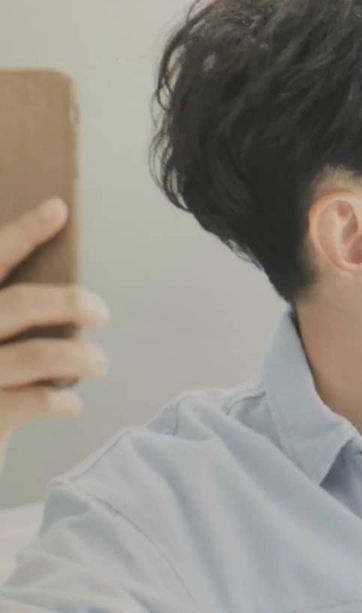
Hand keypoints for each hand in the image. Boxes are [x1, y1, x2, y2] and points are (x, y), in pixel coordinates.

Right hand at [0, 199, 108, 469]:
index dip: (22, 233)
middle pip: (19, 305)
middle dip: (68, 303)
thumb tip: (57, 295)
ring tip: (98, 363)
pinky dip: (61, 401)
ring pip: (35, 356)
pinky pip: (35, 402)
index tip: (57, 208)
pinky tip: (70, 403)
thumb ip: (6, 310)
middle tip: (100, 311)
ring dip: (79, 358)